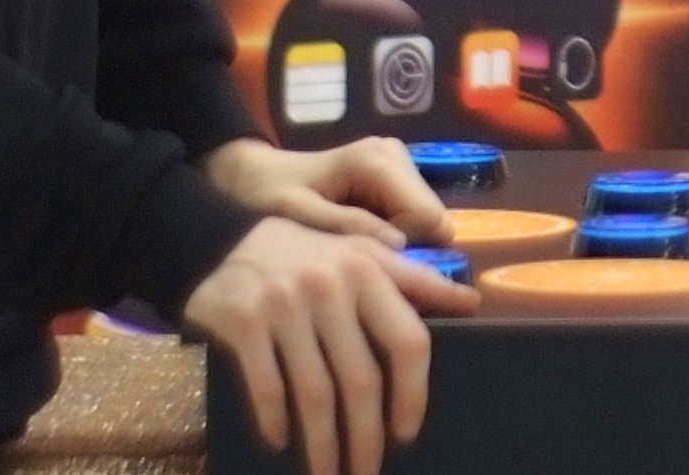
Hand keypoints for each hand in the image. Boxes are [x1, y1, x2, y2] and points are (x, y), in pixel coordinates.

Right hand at [182, 215, 474, 474]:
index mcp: (369, 270)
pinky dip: (274, 421)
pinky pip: (267, 387)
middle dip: (367, 435)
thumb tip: (470, 303)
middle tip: (367, 470)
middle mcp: (331, 287)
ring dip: (323, 443)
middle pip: (361, 378)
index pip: (407, 339)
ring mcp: (285, 306)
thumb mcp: (361, 252)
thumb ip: (414, 279)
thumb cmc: (304, 251)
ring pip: (315, 392)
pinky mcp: (244, 323)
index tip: (408, 432)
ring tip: (327, 472)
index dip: (413, 393)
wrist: (218, 236)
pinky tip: (280, 441)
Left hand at [200, 134, 454, 248]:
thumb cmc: (265, 197)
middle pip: (432, 218)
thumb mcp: (297, 216)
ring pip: (426, 221)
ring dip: (398, 247)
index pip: (426, 216)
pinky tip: (358, 247)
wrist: (249, 176)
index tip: (365, 271)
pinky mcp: (392, 177)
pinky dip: (392, 239)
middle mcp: (394, 156)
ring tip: (353, 257)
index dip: (406, 252)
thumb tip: (400, 245)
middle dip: (405, 251)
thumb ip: (346, 226)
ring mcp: (396, 164)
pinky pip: (412, 217)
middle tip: (357, 269)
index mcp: (375, 162)